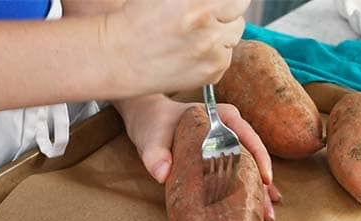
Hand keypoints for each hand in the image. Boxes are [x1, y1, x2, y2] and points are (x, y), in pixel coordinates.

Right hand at [102, 0, 249, 97]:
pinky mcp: (213, 73)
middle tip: (204, 12)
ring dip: (222, 30)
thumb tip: (216, 0)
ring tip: (195, 31)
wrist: (121, 56)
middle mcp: (208, 29)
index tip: (217, 1)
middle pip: (239, 11)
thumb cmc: (138, 19)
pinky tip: (192, 49)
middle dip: (226, 9)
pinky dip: (216, 51)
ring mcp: (213, 54)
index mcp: (197, 4)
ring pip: (235, 34)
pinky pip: (226, 55)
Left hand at [116, 94, 280, 220]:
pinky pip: (240, 174)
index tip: (265, 179)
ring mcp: (229, 144)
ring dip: (260, 192)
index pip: (248, 135)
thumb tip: (161, 174)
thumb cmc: (152, 122)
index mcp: (220, 116)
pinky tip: (257, 210)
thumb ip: (155, 153)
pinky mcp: (223, 157)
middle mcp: (230, 128)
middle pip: (254, 157)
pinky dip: (248, 192)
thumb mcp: (151, 136)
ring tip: (267, 216)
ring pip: (251, 168)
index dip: (260, 158)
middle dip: (263, 185)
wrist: (147, 118)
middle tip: (268, 210)